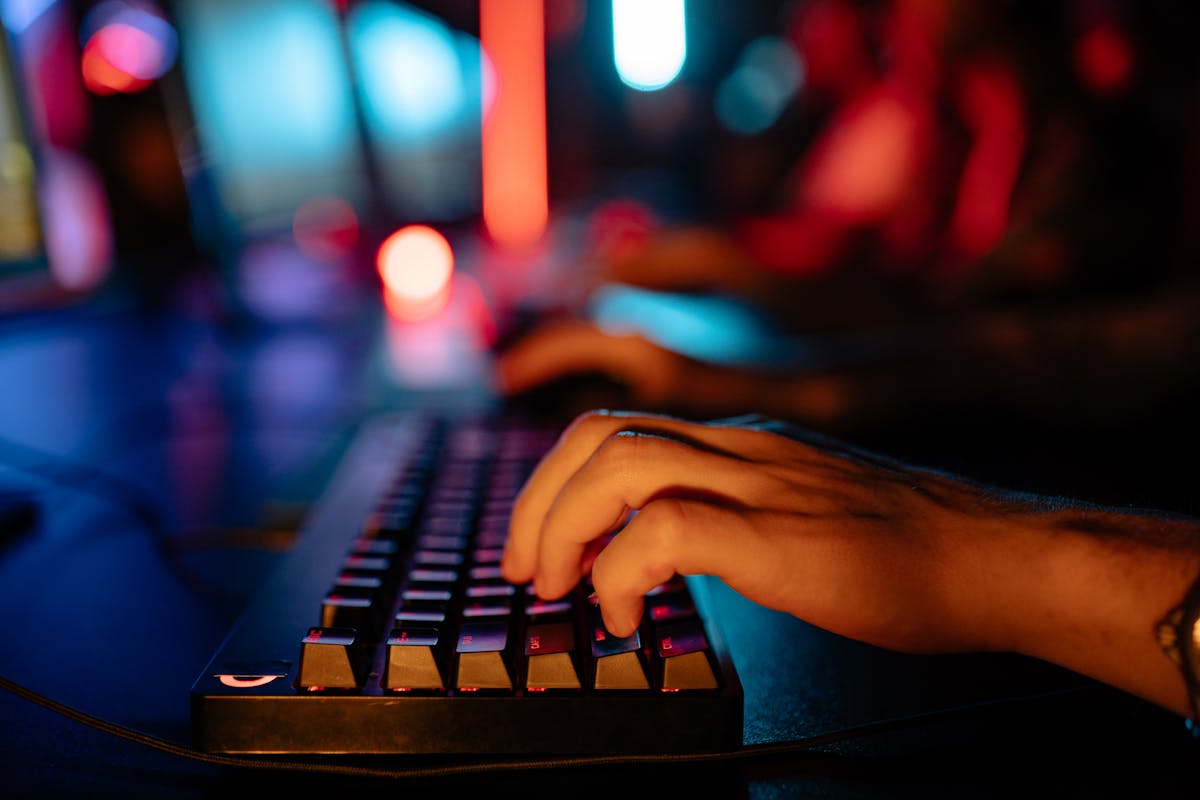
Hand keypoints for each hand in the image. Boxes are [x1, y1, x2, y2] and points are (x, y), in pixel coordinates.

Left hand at [500, 410, 1199, 720]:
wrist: (998, 557)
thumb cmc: (909, 550)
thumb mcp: (800, 509)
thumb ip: (733, 514)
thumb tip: (658, 551)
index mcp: (742, 445)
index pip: (617, 430)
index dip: (556, 483)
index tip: (541, 546)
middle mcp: (742, 449)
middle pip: (598, 436)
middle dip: (539, 503)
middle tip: (527, 571)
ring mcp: (762, 484)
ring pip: (621, 466)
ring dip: (564, 528)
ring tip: (561, 589)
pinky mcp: (782, 535)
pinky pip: (668, 532)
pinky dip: (621, 571)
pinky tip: (627, 615)